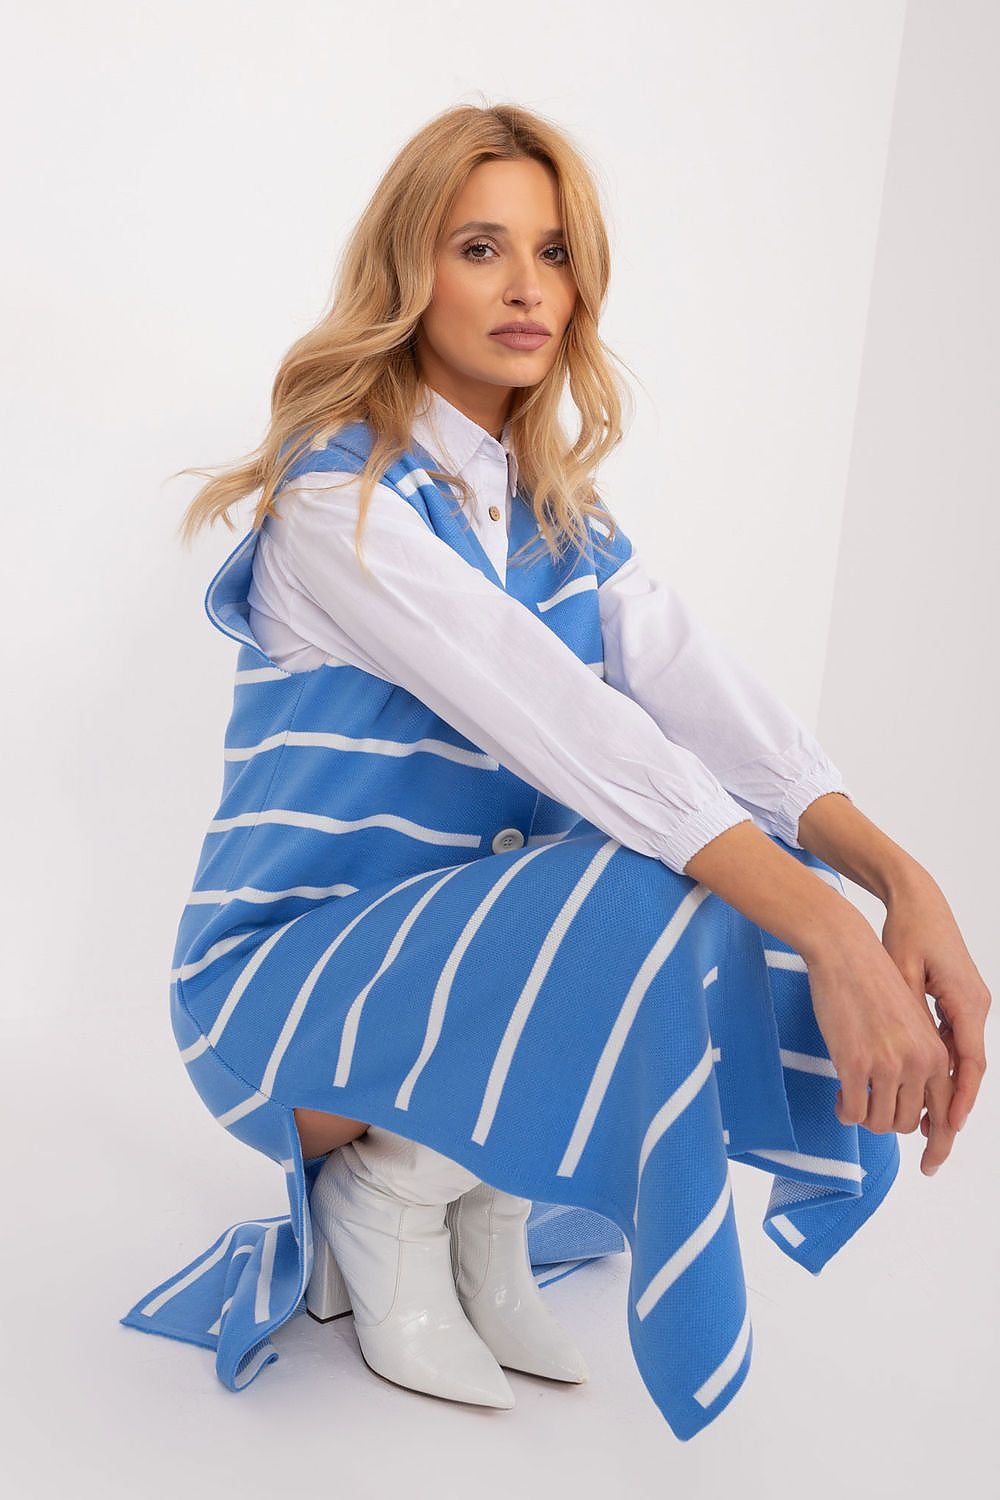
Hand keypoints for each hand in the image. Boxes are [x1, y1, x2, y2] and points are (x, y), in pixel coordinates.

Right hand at [803, 911, 958, 1175]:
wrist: (845, 953)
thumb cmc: (872, 982)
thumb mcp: (910, 1024)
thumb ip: (917, 1060)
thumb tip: (910, 1102)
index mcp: (936, 1053)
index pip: (948, 1115)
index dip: (940, 1145)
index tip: (931, 1165)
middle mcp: (918, 1062)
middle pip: (909, 1124)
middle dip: (888, 1123)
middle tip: (869, 1110)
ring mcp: (887, 1064)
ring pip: (880, 1123)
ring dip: (865, 1118)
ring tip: (851, 1100)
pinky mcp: (855, 1062)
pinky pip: (853, 1112)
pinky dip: (845, 1112)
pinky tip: (839, 1098)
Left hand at [880, 867, 990, 1145]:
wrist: (917, 897)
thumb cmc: (908, 929)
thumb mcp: (902, 970)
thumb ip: (906, 1013)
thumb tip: (900, 1055)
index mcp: (966, 1003)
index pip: (968, 1064)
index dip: (958, 1101)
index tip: (946, 1130)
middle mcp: (974, 1007)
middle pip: (968, 1072)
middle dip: (952, 1112)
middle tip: (932, 1150)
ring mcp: (967, 1004)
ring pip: (960, 1062)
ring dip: (944, 1094)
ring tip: (922, 1131)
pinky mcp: (955, 1000)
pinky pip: (951, 1044)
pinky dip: (939, 1071)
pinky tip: (918, 1091)